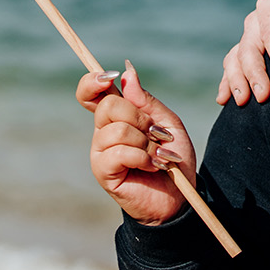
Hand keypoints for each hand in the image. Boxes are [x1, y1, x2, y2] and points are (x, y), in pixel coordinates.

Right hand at [78, 62, 198, 224]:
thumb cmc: (174, 159)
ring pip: (116, 130)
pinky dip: (142, 157)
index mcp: (117, 118)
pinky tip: (152, 166)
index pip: (90, 93)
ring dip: (146, 142)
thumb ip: (147, 101)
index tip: (110, 76)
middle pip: (107, 106)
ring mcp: (101, 152)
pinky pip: (118, 152)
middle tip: (156, 135)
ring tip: (158, 156)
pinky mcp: (103, 171)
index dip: (93, 81)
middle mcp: (103, 132)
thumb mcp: (168, 124)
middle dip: (139, 117)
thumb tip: (127, 73)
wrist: (179, 195)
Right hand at [216, 0, 269, 105]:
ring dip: (237, 80)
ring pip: (236, 58)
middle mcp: (255, 20)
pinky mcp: (247, 49)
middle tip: (263, 96)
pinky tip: (224, 99)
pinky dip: (227, 82)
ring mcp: (249, 36)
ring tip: (243, 102)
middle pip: (249, 48)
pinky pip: (231, 65)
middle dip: (255, 73)